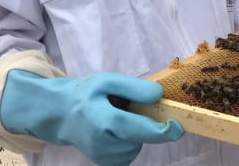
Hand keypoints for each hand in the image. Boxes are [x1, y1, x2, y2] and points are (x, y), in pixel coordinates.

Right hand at [1, 70, 183, 164]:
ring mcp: (102, 157)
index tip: (178, 126)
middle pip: (142, 138)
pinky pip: (130, 153)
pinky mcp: (105, 163)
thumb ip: (135, 87)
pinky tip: (116, 131)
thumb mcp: (108, 81)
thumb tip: (160, 96)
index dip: (162, 131)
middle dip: (148, 125)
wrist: (60, 115)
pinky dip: (130, 141)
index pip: (138, 129)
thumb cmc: (87, 95)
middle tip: (132, 109)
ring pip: (137, 146)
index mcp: (104, 120)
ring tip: (118, 119)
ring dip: (137, 133)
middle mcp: (103, 144)